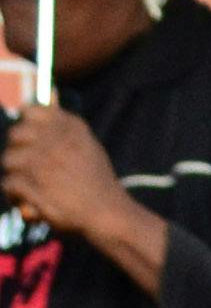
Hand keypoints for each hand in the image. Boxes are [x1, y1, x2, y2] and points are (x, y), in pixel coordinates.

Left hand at [0, 103, 161, 279]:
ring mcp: (42, 163)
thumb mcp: (86, 144)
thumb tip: (46, 95)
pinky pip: (8, 183)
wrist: (104, 212)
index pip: (31, 111)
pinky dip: (14, 193)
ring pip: (8, 160)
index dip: (25, 123)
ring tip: (27, 184)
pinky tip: (27, 198)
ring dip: (14, 174)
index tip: (30, 137)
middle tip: (29, 164)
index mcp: (70, 128)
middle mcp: (55, 140)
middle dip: (17, 149)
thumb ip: (63, 125)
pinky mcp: (31, 185)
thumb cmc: (94, 179)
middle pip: (15, 134)